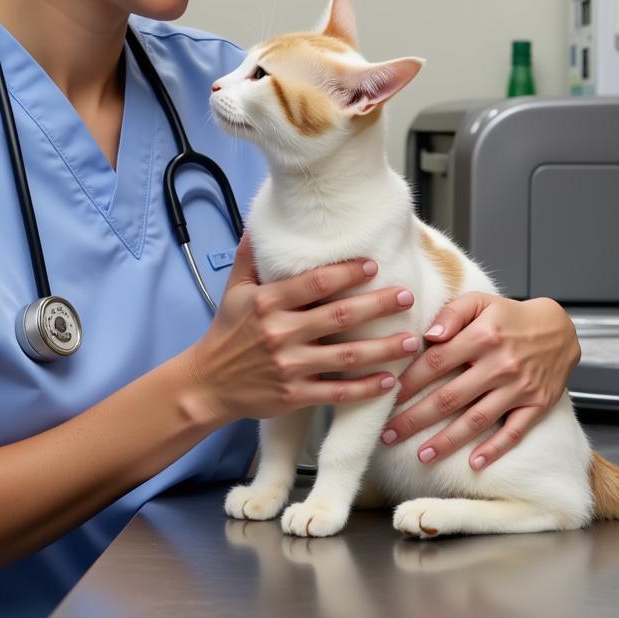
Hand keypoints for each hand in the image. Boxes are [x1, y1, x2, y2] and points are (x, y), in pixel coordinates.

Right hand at [185, 232, 421, 424]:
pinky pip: (336, 392)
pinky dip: (365, 389)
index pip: (315, 282)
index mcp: (267, 302)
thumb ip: (250, 255)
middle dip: (377, 305)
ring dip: (383, 349)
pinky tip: (389, 381)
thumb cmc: (226, 332)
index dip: (347, 272)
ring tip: (411, 340)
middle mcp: (280, 332)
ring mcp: (289, 366)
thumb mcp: (235, 289)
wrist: (207, 383)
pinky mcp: (294, 395)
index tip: (373, 264)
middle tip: (406, 296)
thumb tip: (259, 222)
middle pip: (339, 316)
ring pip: (346, 356)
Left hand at [380, 293, 579, 469]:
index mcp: (483, 336)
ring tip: (421, 454)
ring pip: (477, 419)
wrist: (560, 329)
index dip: (411, 381)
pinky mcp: (537, 405)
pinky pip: (514, 432)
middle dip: (416, 418)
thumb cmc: (511, 316)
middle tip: (389, 433)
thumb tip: (428, 335)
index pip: (437, 361)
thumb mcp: (480, 302)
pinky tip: (474, 463)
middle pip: (451, 396)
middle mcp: (500, 364)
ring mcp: (520, 388)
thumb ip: (452, 314)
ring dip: (448, 440)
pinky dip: (494, 449)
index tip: (389, 396)